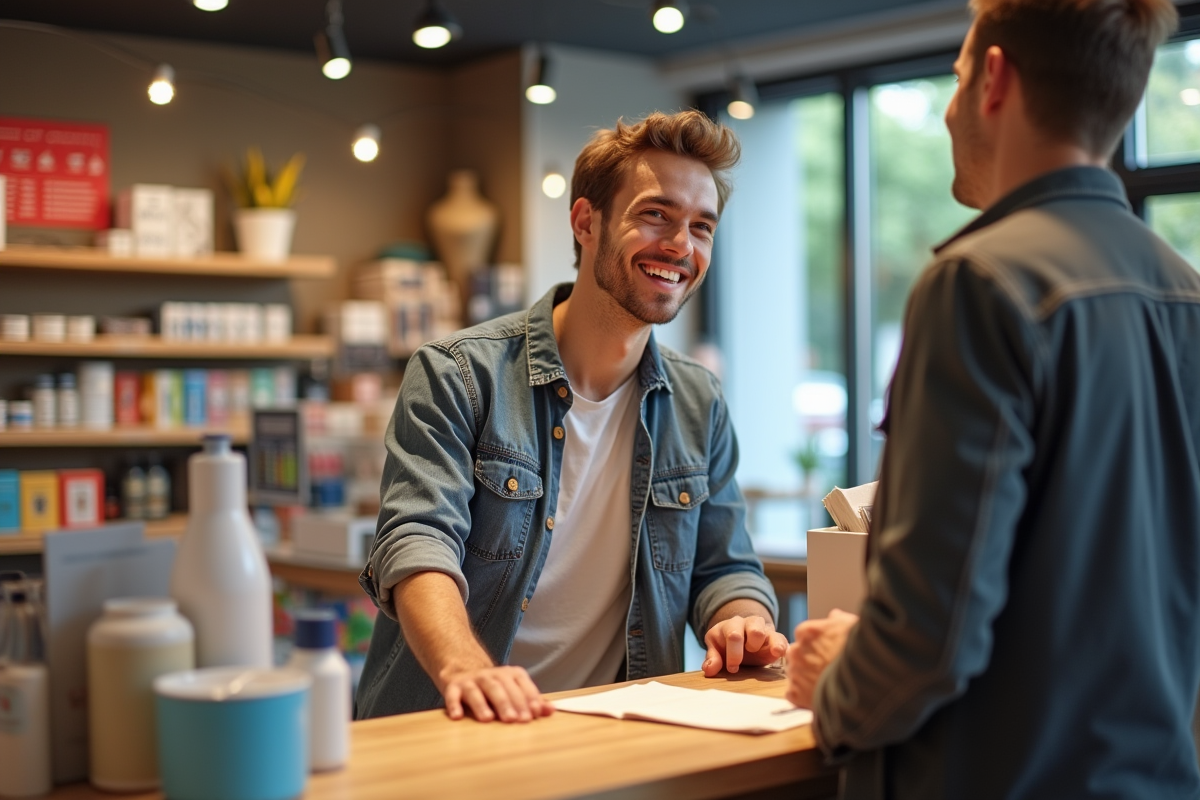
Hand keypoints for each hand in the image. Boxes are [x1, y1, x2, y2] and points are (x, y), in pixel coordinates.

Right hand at [439, 663, 553, 722]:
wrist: (463, 668)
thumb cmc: (494, 686)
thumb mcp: (514, 689)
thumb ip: (532, 700)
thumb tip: (551, 711)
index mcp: (509, 674)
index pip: (521, 684)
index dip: (527, 697)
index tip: (534, 713)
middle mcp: (490, 675)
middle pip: (499, 687)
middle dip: (507, 703)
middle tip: (514, 720)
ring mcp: (471, 680)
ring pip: (477, 690)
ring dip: (482, 704)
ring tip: (488, 719)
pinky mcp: (453, 686)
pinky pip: (452, 695)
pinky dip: (454, 705)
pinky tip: (457, 716)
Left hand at [702, 614, 788, 675]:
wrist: (741, 638)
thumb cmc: (726, 644)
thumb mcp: (716, 648)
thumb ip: (712, 658)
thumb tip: (709, 670)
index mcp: (732, 625)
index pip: (734, 635)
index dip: (734, 653)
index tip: (732, 668)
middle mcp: (749, 624)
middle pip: (755, 629)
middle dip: (752, 645)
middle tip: (750, 656)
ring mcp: (763, 630)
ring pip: (770, 631)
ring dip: (771, 644)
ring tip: (773, 652)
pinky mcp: (775, 638)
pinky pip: (781, 639)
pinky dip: (783, 646)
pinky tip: (783, 654)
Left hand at [784, 608, 858, 707]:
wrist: (864, 680)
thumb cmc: (861, 650)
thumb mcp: (852, 625)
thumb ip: (838, 620)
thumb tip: (835, 616)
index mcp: (806, 632)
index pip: (803, 636)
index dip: (816, 645)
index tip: (827, 652)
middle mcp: (796, 650)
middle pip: (797, 655)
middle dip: (809, 661)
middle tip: (828, 668)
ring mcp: (795, 672)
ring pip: (796, 674)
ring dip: (806, 679)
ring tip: (828, 684)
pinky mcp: (797, 694)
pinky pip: (794, 694)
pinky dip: (803, 696)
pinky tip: (820, 695)